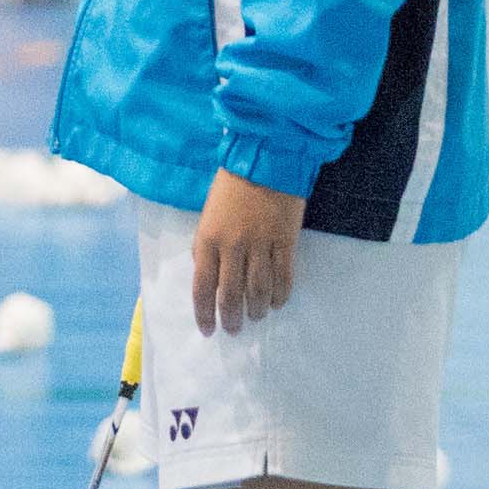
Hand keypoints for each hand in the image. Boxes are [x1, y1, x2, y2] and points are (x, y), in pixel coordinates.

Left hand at [191, 170, 303, 336]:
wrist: (265, 158)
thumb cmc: (231, 186)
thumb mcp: (208, 215)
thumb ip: (207, 246)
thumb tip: (210, 277)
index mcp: (208, 239)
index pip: (202, 286)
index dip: (204, 313)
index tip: (207, 329)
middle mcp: (232, 246)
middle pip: (231, 295)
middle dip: (231, 318)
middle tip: (233, 329)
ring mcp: (261, 245)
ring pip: (258, 291)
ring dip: (256, 310)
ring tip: (256, 316)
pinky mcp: (286, 241)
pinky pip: (283, 277)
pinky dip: (280, 295)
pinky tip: (277, 302)